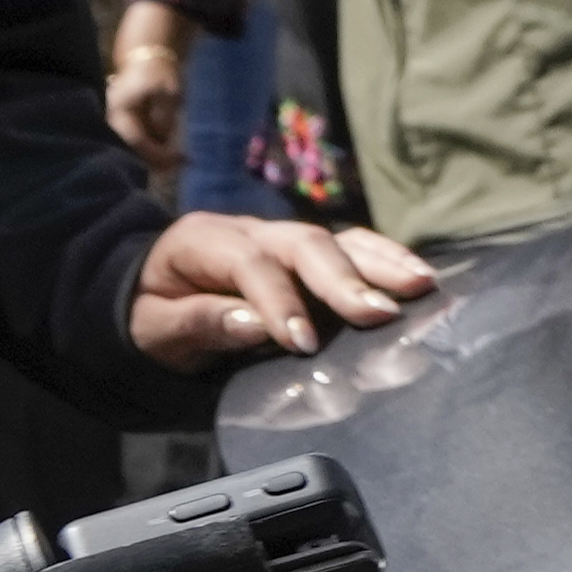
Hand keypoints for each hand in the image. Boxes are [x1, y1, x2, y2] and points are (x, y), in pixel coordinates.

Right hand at [105, 2, 192, 168]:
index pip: (135, 139)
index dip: (155, 153)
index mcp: (119, 110)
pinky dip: (156, 147)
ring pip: (135, 147)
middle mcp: (114, 119)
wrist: (148, 58)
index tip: (176, 159)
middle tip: (179, 164)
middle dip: (155, 159)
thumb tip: (161, 138)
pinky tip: (174, 153)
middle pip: (132, 147)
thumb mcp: (168, 92)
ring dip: (157, 156)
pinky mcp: (128, 123)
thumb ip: (163, 115)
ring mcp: (119, 122)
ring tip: (180, 161)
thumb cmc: (159, 73)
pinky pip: (140, 140)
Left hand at [126, 214, 435, 370]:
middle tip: (381, 313)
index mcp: (202, 241)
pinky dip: (387, 258)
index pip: (251, 265)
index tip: (305, 343)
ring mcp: (282, 234)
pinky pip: (353, 245)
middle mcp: (250, 229)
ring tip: (421, 285)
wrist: (150, 293)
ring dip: (383, 262)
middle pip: (305, 243)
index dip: (281, 301)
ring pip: (337, 237)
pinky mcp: (309, 250)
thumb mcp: (153, 328)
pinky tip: (419, 275)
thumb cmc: (151, 316)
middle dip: (346, 279)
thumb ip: (199, 323)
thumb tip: (256, 325)